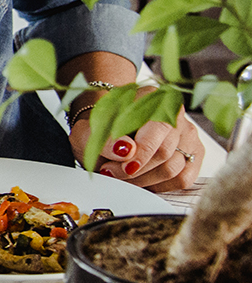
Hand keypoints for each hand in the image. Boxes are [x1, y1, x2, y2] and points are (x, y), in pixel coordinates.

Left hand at [68, 90, 203, 191]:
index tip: (120, 168)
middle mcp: (175, 113)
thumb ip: (104, 139)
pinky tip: (143, 181)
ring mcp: (188, 134)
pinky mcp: (194, 153)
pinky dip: (161, 185)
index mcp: (152, 97)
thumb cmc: (101, 128)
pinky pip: (184, 178)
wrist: (109, 129)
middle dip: (135, 170)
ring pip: (174, 168)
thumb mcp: (88, 132)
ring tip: (123, 176)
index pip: (157, 129)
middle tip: (113, 173)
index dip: (140, 154)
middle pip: (164, 152)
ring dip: (145, 179)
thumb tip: (126, 150)